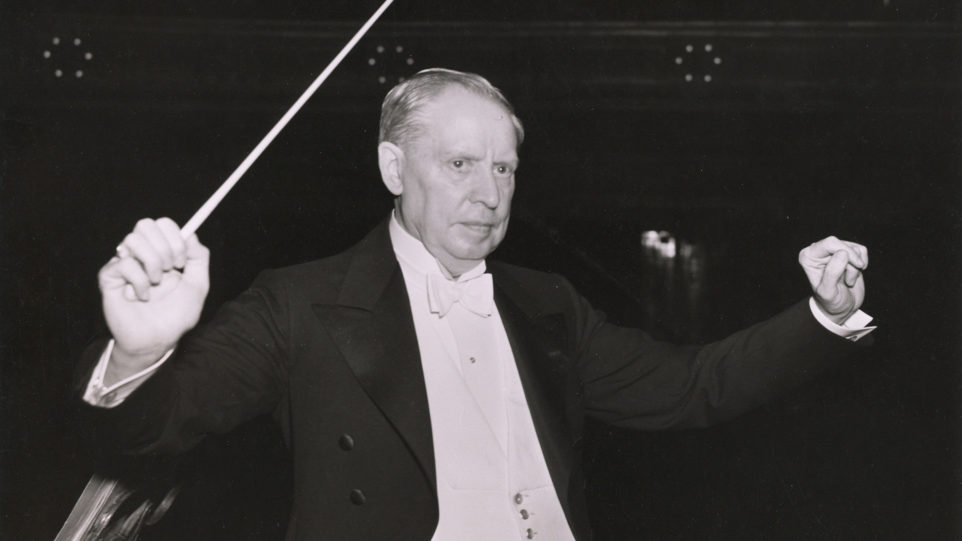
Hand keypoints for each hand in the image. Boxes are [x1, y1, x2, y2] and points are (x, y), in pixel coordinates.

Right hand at [98, 218, 209, 373]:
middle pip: (146, 224)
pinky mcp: (109, 276)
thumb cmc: (176, 315)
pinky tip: (142, 296)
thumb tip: (190, 234)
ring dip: (152, 264)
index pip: (164, 224)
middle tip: (170, 271)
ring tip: (156, 284)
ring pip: (133, 240)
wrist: (158, 340)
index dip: (176, 238)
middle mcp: (142, 253)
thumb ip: (199, 257)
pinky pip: (125, 264)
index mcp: (162, 251)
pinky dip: (140, 282)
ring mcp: (124, 262)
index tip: (182, 262)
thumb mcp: (198, 285)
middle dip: (164, 249)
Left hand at [798, 236, 867, 324]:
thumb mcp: (829, 292)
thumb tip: (842, 252)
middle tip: (850, 280)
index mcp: (808, 257)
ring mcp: (832, 251)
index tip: (858, 266)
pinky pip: (861, 250)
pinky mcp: (846, 253)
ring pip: (854, 248)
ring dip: (856, 266)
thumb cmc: (831, 302)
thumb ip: (832, 273)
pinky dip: (862, 263)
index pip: (830, 243)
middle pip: (843, 244)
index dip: (847, 252)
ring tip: (848, 280)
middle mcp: (818, 251)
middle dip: (852, 262)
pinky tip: (854, 274)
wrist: (841, 308)